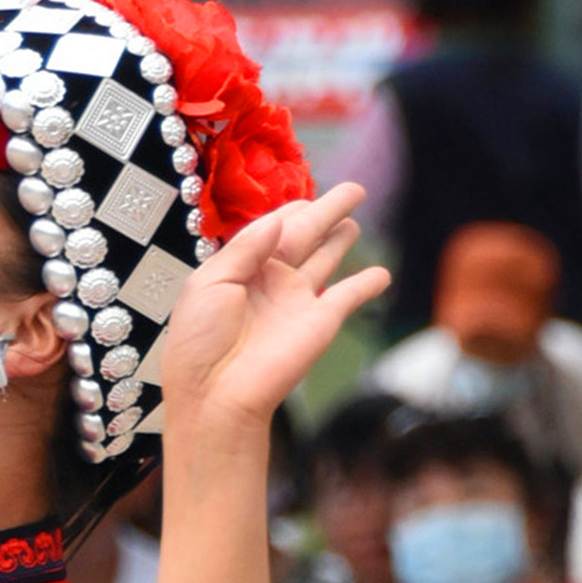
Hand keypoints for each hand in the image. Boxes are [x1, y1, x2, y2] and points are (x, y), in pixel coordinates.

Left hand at [151, 185, 389, 439]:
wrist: (217, 392)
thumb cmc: (200, 340)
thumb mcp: (208, 283)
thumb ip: (243, 249)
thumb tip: (278, 221)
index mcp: (240, 268)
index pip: (270, 230)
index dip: (288, 211)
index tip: (304, 197)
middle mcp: (272, 280)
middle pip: (306, 235)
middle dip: (327, 211)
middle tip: (353, 190)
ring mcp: (298, 300)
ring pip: (327, 258)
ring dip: (341, 239)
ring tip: (354, 220)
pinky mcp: (321, 322)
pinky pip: (349, 296)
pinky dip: (366, 285)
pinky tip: (382, 274)